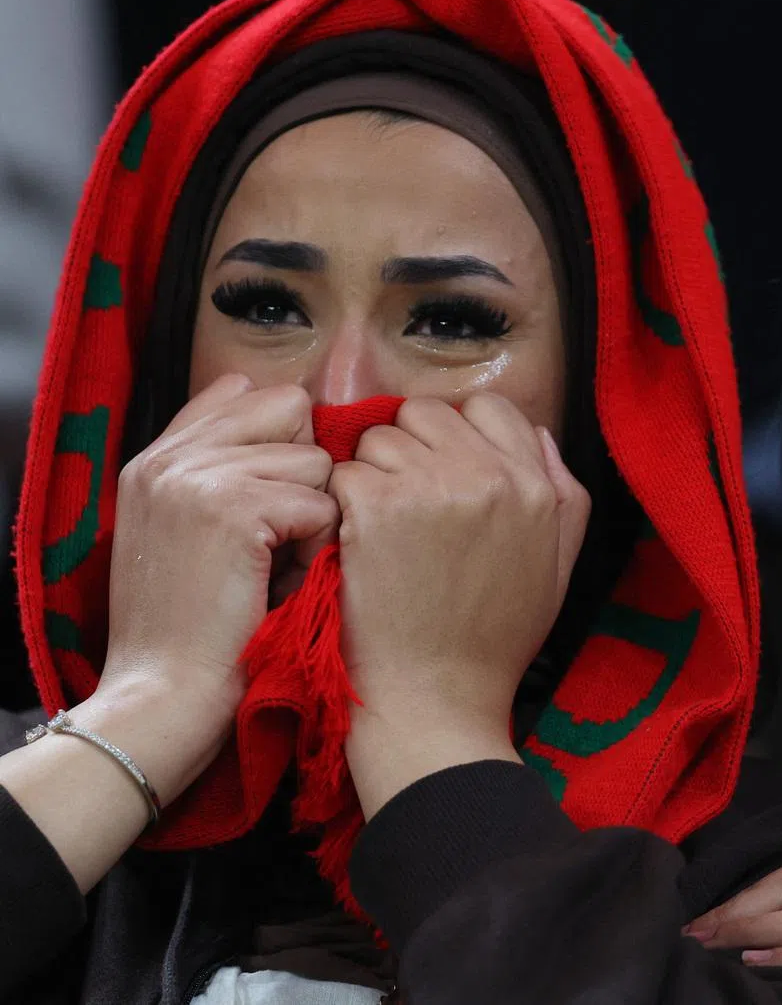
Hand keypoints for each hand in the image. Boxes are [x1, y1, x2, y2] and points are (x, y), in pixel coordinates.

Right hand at [100, 374, 336, 798]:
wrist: (164, 694)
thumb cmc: (191, 628)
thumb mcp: (186, 534)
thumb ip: (221, 474)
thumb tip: (293, 419)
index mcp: (155, 458)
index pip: (239, 391)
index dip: (279, 439)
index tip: (273, 497)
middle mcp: (171, 456)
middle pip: (290, 406)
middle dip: (305, 468)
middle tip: (283, 531)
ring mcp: (198, 476)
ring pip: (315, 458)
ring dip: (314, 516)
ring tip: (279, 567)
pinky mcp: (232, 507)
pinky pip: (321, 501)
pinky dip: (317, 548)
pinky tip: (283, 583)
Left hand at [333, 394, 589, 813]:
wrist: (436, 700)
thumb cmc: (495, 637)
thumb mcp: (558, 564)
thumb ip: (563, 491)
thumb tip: (537, 435)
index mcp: (535, 486)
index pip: (488, 407)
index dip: (461, 435)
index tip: (446, 472)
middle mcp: (486, 475)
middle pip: (425, 412)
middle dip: (412, 448)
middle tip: (408, 500)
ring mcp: (427, 488)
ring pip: (379, 438)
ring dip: (374, 474)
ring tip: (382, 526)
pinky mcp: (373, 509)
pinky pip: (345, 472)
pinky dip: (343, 503)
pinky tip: (356, 542)